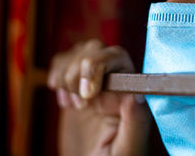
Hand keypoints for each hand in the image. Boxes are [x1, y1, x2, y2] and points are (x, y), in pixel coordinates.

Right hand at [48, 39, 149, 155]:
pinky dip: (57, 74)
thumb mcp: (126, 148)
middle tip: (79, 105)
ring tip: (72, 105)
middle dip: (78, 72)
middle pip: (95, 49)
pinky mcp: (76, 86)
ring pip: (79, 52)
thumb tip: (137, 95)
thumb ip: (135, 123)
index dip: (97, 66)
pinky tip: (62, 99)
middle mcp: (114, 81)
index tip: (87, 94)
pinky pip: (64, 61)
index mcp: (130, 91)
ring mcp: (94, 82)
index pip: (117, 56)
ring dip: (67, 74)